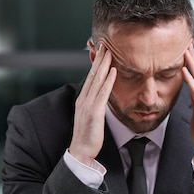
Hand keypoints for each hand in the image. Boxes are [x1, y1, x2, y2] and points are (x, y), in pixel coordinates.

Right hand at [69, 43, 116, 165]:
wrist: (80, 152)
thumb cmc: (88, 136)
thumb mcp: (91, 117)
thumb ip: (95, 105)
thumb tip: (102, 98)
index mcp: (83, 99)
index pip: (90, 77)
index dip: (95, 62)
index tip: (101, 49)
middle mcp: (84, 99)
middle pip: (92, 74)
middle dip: (99, 58)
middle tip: (104, 42)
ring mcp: (88, 105)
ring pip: (97, 80)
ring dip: (103, 64)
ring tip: (109, 50)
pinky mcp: (94, 112)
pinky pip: (102, 93)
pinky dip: (108, 80)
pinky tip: (113, 70)